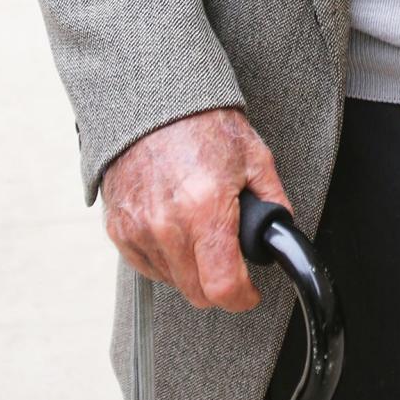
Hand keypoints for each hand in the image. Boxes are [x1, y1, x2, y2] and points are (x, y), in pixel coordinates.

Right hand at [101, 107, 291, 312]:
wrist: (155, 102)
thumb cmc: (205, 124)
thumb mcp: (254, 158)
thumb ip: (273, 201)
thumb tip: (280, 233)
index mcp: (206, 209)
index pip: (223, 288)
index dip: (243, 297)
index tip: (250, 292)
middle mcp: (168, 226)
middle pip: (198, 292)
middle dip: (219, 283)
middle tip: (229, 257)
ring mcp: (139, 229)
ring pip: (173, 282)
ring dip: (191, 270)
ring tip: (200, 230)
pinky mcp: (119, 229)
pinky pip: (148, 266)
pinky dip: (165, 258)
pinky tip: (176, 228)